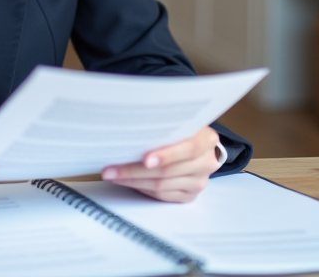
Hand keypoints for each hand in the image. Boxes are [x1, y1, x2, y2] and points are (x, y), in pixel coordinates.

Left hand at [101, 126, 220, 202]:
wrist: (198, 146)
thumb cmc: (181, 130)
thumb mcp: (178, 122)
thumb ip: (164, 126)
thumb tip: (129, 127)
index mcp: (207, 140)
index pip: (188, 149)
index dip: (166, 155)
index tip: (145, 159)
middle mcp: (206, 162)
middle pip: (168, 171)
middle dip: (135, 170)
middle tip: (111, 169)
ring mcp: (199, 181)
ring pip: (161, 186)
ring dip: (133, 181)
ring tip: (113, 175)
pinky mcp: (190, 195)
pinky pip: (163, 196)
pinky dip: (142, 189)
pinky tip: (128, 182)